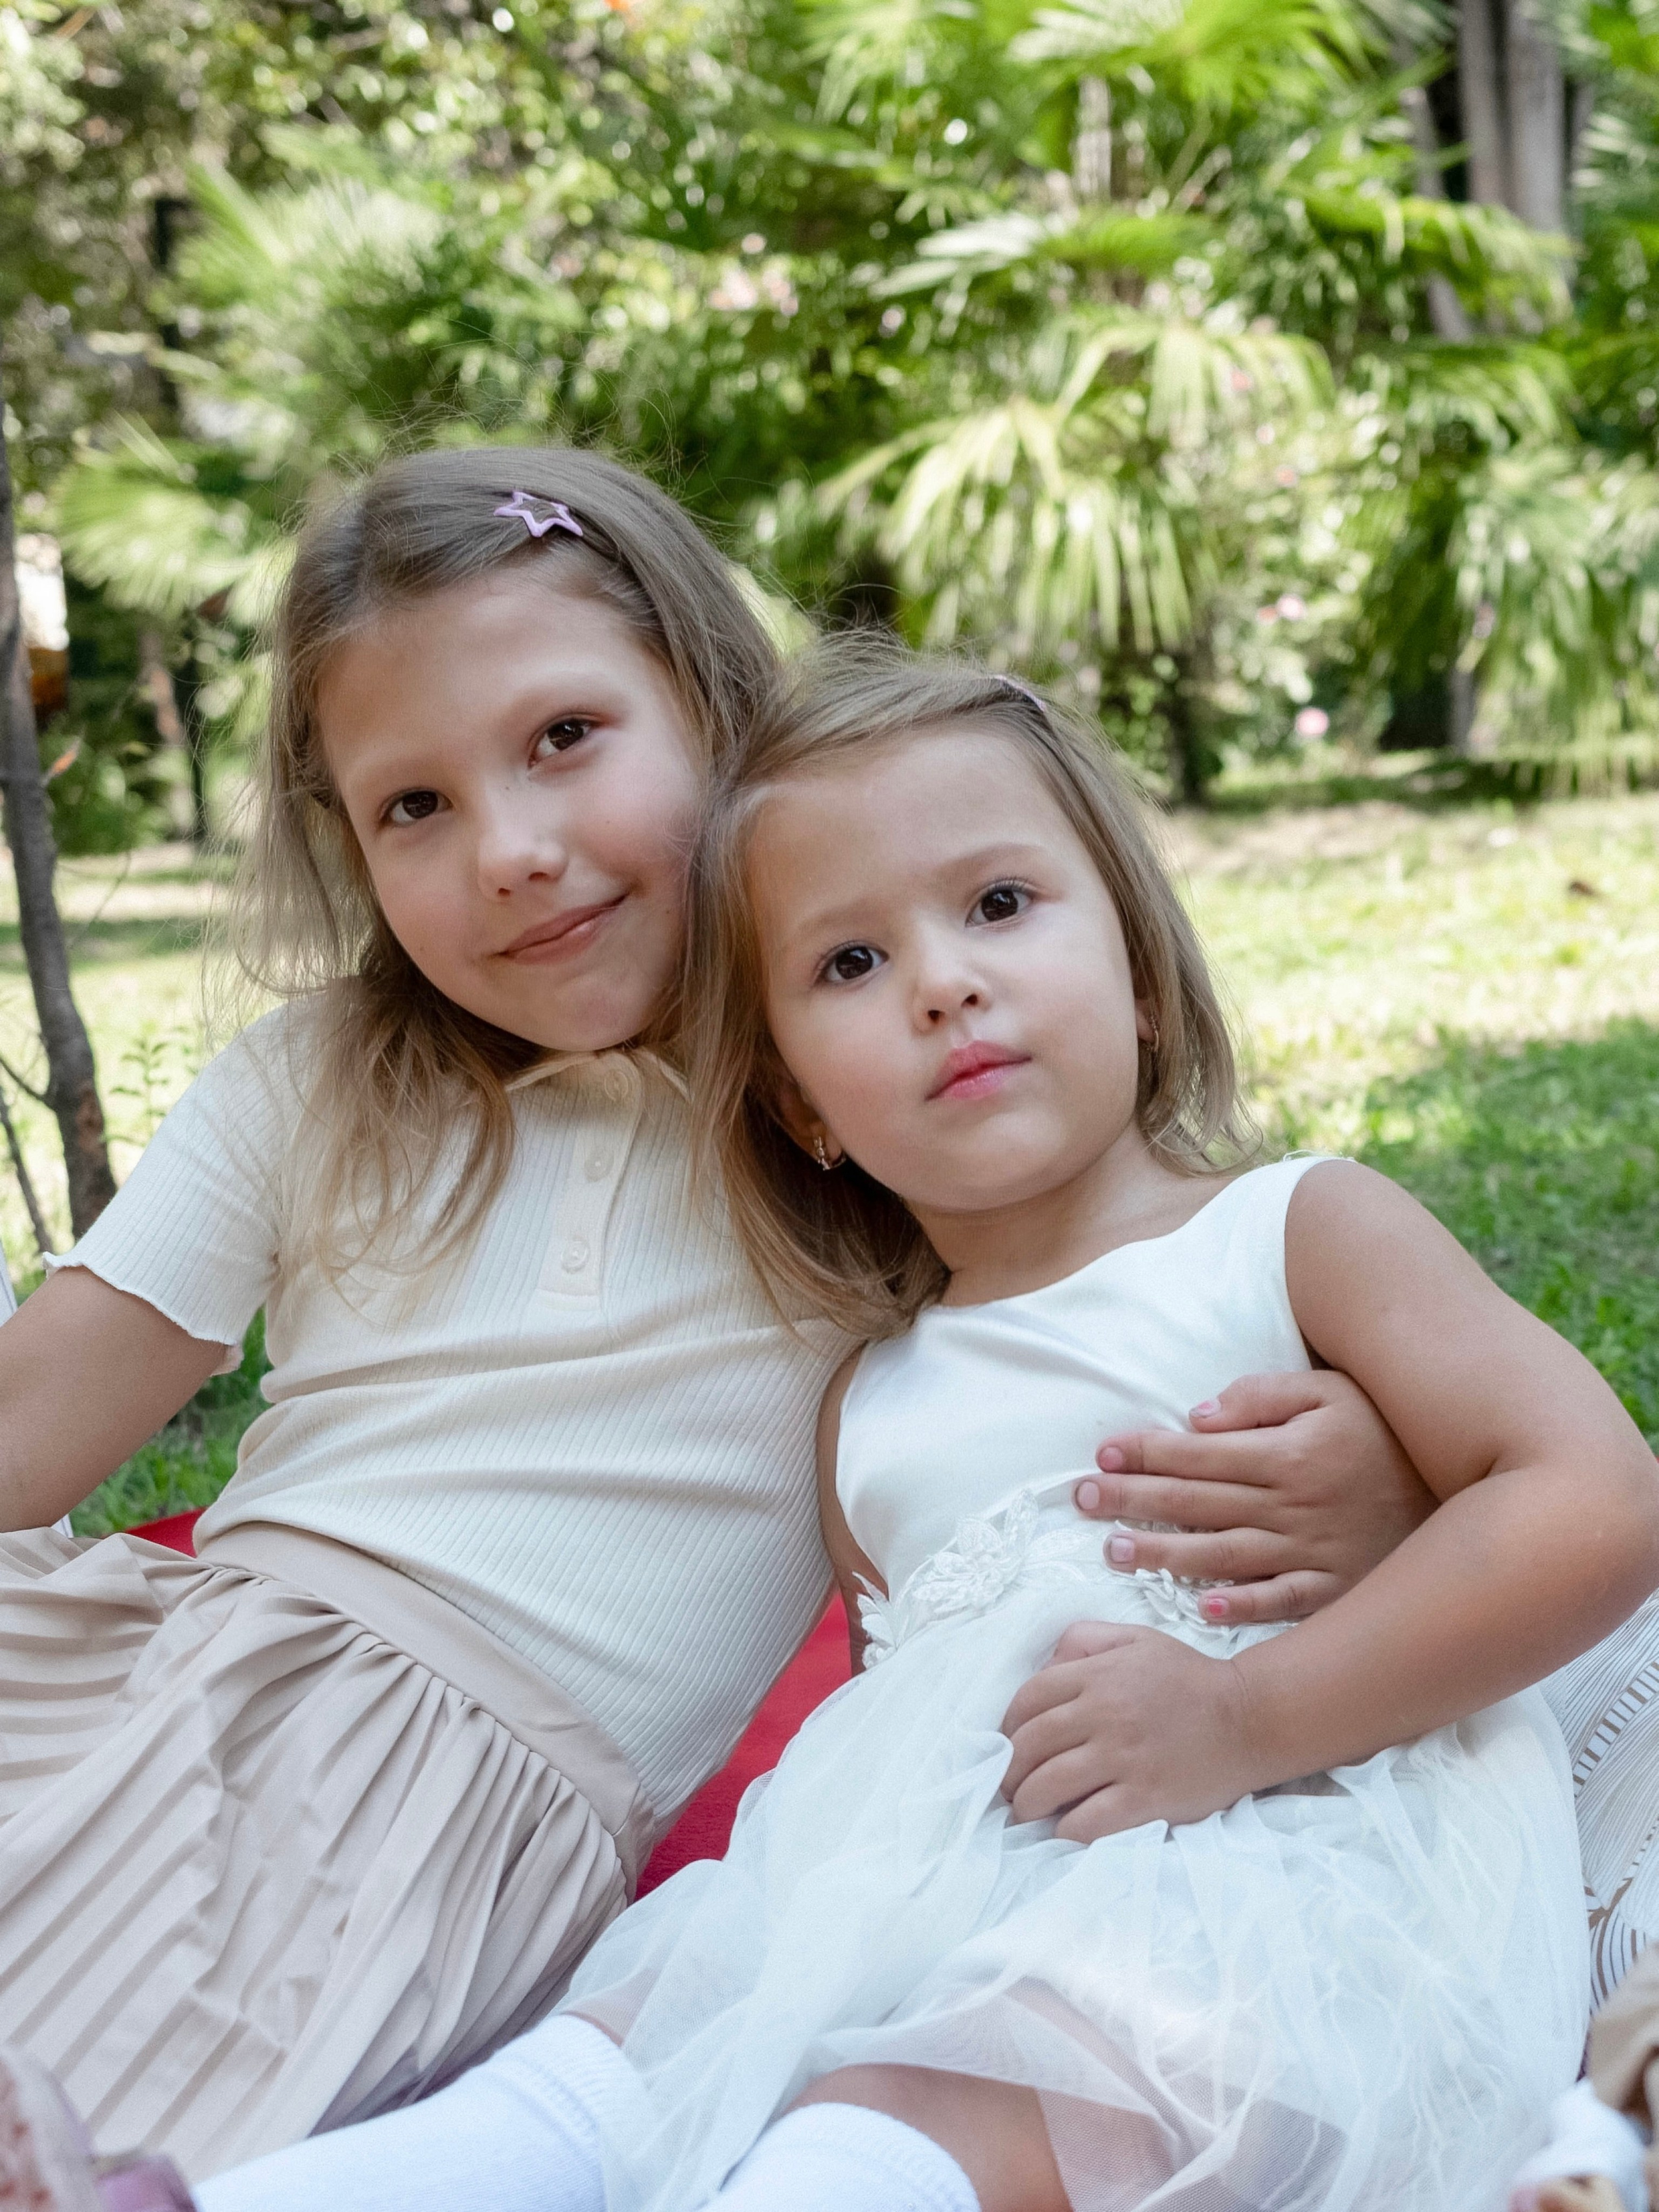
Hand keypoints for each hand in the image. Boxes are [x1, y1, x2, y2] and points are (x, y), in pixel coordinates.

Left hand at [999, 1621, 1259, 1840]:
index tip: (1005, 1744)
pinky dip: (1065, 1831)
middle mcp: (1105, 1714)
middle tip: (1006, 1786)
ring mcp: (1125, 1758)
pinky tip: (1062, 1831)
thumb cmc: (1189, 1679)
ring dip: (1027, 1804)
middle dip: (1008, 1771)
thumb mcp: (1136, 1639)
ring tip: (1025, 1813)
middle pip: (1030, 1746)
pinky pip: (1087, 1822)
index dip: (1006, 1725)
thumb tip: (1043, 1665)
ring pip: (1049, 1785)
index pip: (1029, 1699)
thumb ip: (1086, 1640)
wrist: (1251, 1718)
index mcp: (1099, 1675)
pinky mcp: (1146, 1798)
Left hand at [1075, 1369, 1434, 1625]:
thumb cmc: (1386, 1429)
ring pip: (1221, 1555)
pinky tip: (1200, 1610)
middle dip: (1131, 1500)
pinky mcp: (1333, 1588)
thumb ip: (1264, 1395)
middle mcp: (1290, 1506)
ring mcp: (1311, 1552)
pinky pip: (1279, 1602)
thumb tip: (1200, 1415)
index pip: (1195, 1453)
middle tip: (1081, 1499)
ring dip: (1162, 1554)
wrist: (1467, 1484)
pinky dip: (1240, 1607)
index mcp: (1285, 1454)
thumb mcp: (1331, 1391)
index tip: (1099, 1455)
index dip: (1143, 1452)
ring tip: (1114, 1550)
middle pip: (1194, 1503)